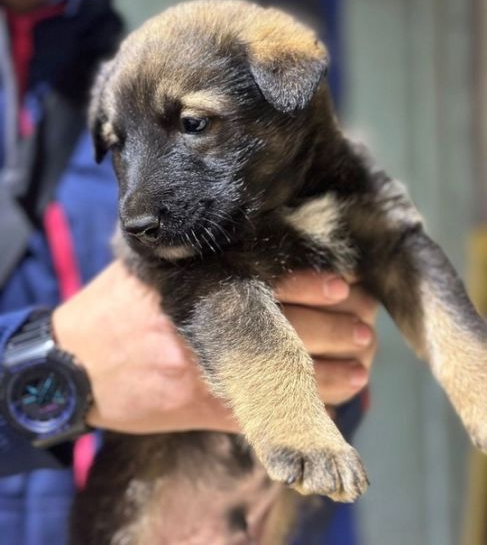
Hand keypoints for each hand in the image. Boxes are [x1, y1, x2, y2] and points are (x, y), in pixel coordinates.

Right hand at [53, 262, 377, 433]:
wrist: (72, 365)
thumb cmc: (115, 307)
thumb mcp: (149, 267)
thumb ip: (195, 256)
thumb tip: (252, 237)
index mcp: (197, 286)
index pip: (269, 280)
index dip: (313, 283)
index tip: (347, 286)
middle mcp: (208, 326)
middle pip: (291, 327)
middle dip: (336, 329)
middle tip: (366, 329)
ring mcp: (207, 370)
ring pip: (287, 372)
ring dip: (332, 371)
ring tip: (362, 363)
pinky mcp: (201, 408)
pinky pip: (264, 410)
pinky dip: (301, 408)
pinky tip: (330, 402)